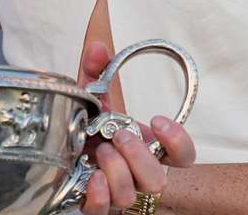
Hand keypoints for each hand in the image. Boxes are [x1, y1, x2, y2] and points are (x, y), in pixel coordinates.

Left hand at [77, 42, 194, 213]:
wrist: (63, 153)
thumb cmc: (89, 127)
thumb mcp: (94, 99)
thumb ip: (97, 73)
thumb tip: (97, 47)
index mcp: (147, 149)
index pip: (184, 156)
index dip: (178, 142)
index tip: (157, 120)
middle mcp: (138, 174)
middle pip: (158, 180)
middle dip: (138, 155)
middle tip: (118, 135)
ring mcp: (119, 191)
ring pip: (131, 196)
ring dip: (116, 171)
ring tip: (100, 151)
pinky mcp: (97, 204)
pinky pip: (103, 211)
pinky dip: (99, 196)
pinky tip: (92, 178)